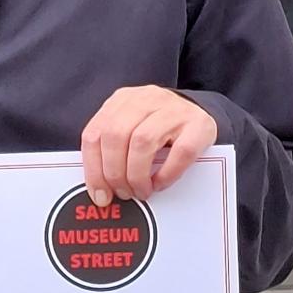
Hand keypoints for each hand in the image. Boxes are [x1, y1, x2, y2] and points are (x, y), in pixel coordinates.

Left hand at [81, 86, 219, 203]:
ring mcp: (174, 109)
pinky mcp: (199, 124)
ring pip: (142, 142)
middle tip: (123, 193)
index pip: (94, 133)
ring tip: (140, 191)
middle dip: (114, 173)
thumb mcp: (131, 130)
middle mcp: (146, 99)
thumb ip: (112, 150)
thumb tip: (99, 188)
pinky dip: (166, 173)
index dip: (93, 169)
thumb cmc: (159, 128)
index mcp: (122, 100)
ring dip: (137, 175)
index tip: (99, 193)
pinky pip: (179, 152)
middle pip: (116, 136)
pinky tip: (160, 183)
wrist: (199, 114)